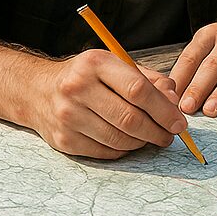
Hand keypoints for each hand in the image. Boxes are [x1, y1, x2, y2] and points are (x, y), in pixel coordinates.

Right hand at [30, 51, 187, 158]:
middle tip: (170, 135)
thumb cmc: (86, 77)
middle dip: (158, 131)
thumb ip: (148, 79)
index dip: (163, 110)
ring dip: (143, 142)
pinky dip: (125, 149)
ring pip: (119, 139)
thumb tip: (173, 100)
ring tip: (152, 137)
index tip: (179, 122)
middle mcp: (77, 88)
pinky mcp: (64, 140)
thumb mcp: (114, 65)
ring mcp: (68, 116)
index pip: (137, 89)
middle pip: (130, 118)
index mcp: (95, 64)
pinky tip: (130, 142)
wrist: (37, 90)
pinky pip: (106, 151)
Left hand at [170, 8, 216, 116]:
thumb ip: (195, 64)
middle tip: (187, 107)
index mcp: (210, 34)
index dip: (181, 78)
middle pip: (212, 65)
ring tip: (210, 110)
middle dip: (198, 88)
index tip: (171, 98)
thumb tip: (174, 93)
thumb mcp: (211, 41)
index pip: (192, 56)